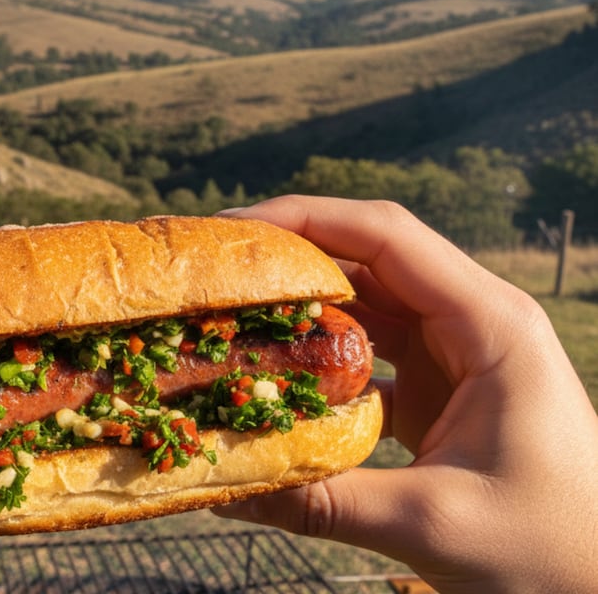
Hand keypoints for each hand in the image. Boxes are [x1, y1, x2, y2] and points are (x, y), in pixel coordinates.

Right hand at [215, 196, 597, 592]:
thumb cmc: (550, 551)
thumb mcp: (432, 522)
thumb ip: (324, 501)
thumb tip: (225, 488)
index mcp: (490, 325)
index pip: (387, 237)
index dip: (307, 220)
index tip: (237, 228)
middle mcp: (473, 321)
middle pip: (370, 259)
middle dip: (292, 258)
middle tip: (220, 270)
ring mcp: (456, 352)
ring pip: (367, 302)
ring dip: (302, 306)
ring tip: (233, 313)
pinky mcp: (440, 386)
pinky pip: (370, 350)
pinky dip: (320, 355)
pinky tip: (275, 371)